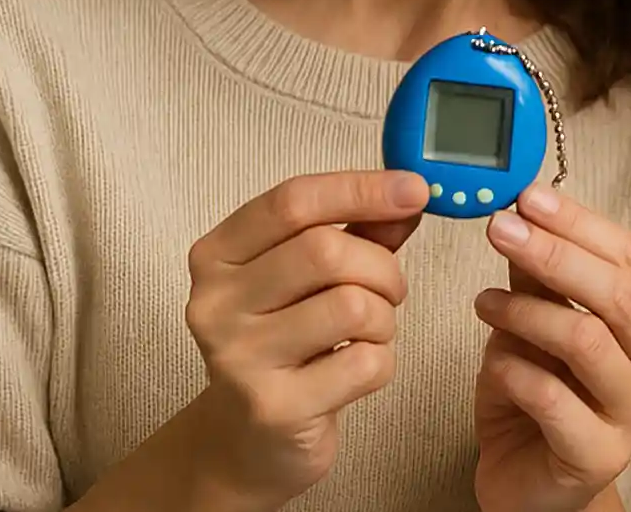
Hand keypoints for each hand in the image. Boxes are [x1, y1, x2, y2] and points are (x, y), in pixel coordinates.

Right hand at [179, 170, 427, 510]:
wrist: (249, 441)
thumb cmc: (289, 341)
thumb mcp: (315, 275)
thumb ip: (360, 229)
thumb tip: (410, 192)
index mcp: (217, 254)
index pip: (293, 201)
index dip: (361, 189)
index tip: (415, 189)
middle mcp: (215, 303)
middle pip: (327, 252)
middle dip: (382, 268)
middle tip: (390, 289)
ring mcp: (238, 358)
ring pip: (353, 306)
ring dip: (384, 318)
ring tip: (368, 333)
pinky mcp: (273, 408)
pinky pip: (364, 362)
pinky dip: (381, 361)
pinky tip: (354, 370)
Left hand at [472, 184, 630, 511]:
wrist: (532, 484)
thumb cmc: (542, 398)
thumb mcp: (539, 323)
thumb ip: (540, 276)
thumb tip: (523, 211)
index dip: (579, 222)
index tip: (528, 197)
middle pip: (618, 295)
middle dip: (555, 254)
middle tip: (501, 230)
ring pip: (586, 341)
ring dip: (526, 311)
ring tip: (484, 302)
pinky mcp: (601, 457)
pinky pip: (553, 398)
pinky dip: (513, 369)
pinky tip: (492, 360)